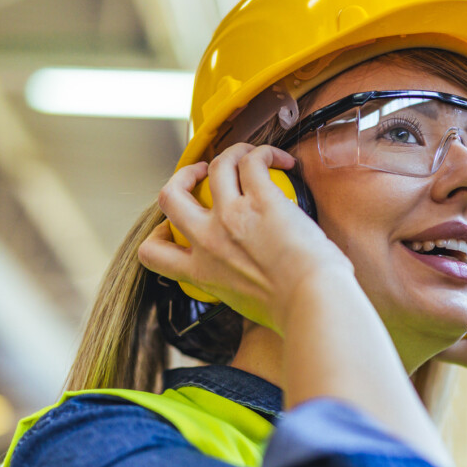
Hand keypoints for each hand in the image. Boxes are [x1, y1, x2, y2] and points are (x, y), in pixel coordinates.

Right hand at [139, 143, 354, 333]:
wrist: (313, 304)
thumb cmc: (294, 312)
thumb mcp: (247, 306)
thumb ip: (237, 286)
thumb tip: (254, 281)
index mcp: (202, 274)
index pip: (153, 253)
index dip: (158, 233)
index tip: (176, 226)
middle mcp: (208, 242)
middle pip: (170, 197)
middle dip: (182, 178)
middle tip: (201, 175)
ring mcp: (231, 217)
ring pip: (214, 166)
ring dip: (230, 154)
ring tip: (247, 156)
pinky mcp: (261, 200)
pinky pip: (252, 161)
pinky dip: (264, 153)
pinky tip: (282, 161)